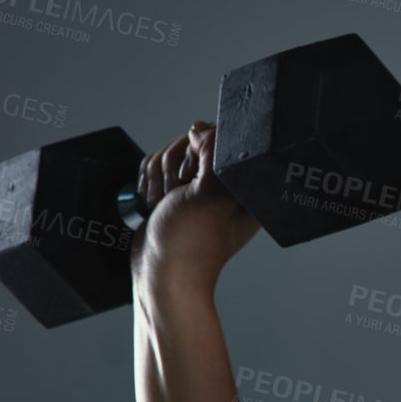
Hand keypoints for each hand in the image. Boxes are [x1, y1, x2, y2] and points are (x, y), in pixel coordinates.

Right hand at [128, 120, 261, 294]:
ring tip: (162, 200)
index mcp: (249, 185)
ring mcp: (202, 187)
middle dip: (178, 162)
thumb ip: (213, 155)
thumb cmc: (190, 243)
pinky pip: (162, 164)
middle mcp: (229, 184)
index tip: (193, 173)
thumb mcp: (209, 194)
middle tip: (176, 191)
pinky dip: (151, 177)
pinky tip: (152, 198)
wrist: (160, 275)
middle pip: (200, 140)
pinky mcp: (179, 191)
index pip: (231, 139)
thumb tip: (202, 127)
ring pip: (177, 150)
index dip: (205, 148)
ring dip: (161, 172)